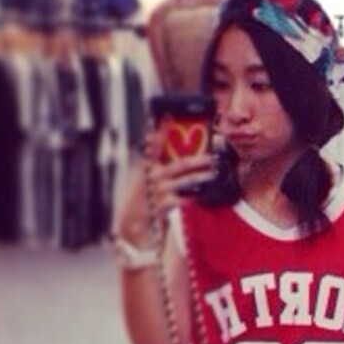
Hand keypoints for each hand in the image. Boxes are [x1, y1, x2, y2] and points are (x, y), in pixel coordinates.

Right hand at [112, 131, 215, 247]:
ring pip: (185, 181)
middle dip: (198, 160)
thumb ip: (152, 164)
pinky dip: (195, 197)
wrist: (130, 226)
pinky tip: (203, 195)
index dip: (160, 131)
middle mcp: (153, 177)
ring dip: (201, 177)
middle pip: (179, 165)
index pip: (153, 145)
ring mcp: (158, 192)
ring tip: (213, 174)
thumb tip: (158, 145)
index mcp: (147, 167)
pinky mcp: (162, 207)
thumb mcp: (142, 180)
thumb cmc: (140, 201)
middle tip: (212, 157)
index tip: (169, 116)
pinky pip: (183, 200)